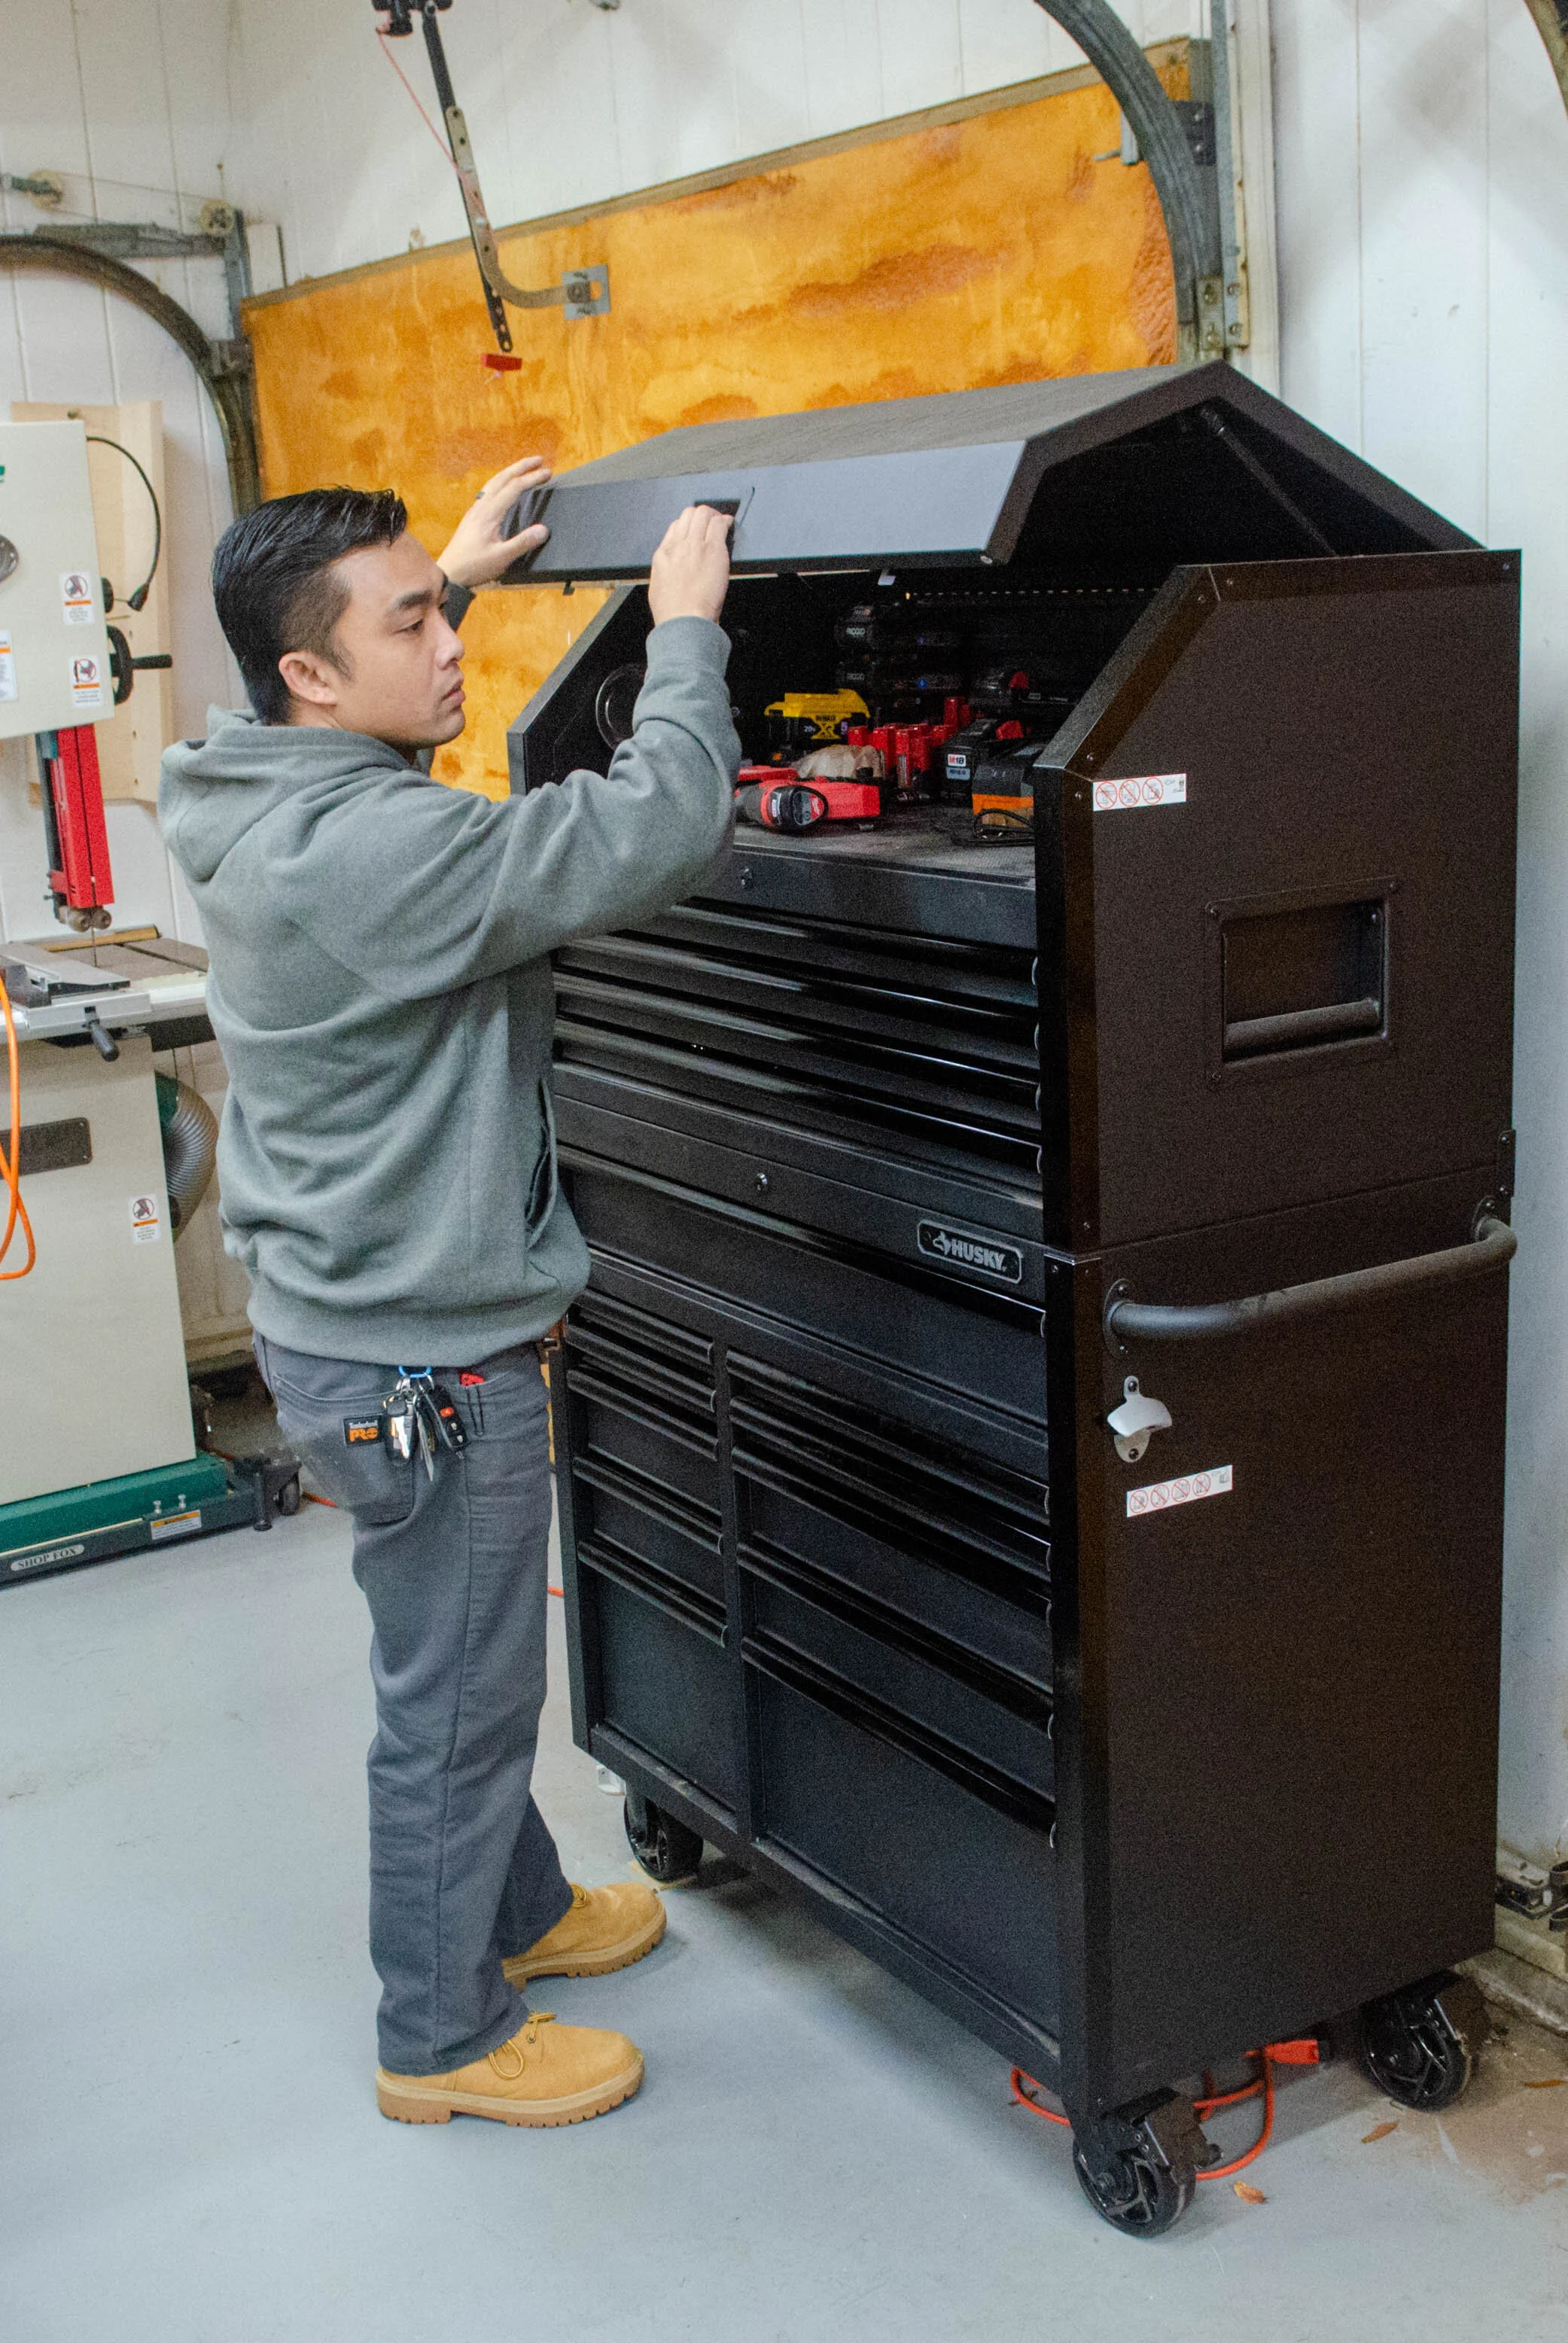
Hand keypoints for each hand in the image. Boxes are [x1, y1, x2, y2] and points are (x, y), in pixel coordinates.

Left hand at [438, 455, 551, 588]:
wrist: (449, 573)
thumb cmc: (474, 566)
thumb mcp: (501, 558)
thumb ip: (522, 543)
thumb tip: (543, 530)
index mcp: (490, 513)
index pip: (514, 487)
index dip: (532, 478)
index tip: (547, 473)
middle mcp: (481, 507)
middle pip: (503, 478)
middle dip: (522, 466)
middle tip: (539, 460)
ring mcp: (475, 510)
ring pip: (493, 482)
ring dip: (510, 472)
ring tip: (523, 468)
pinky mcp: (472, 517)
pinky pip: (487, 491)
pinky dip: (500, 482)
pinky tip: (502, 488)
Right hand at [647, 504, 732, 626]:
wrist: (683, 620)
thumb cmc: (673, 613)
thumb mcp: (659, 588)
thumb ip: (666, 572)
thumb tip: (673, 570)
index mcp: (663, 555)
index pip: (675, 527)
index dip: (688, 525)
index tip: (696, 531)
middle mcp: (678, 545)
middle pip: (688, 515)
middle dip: (702, 515)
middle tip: (711, 522)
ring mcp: (695, 545)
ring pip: (703, 513)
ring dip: (714, 515)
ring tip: (721, 522)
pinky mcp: (713, 549)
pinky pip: (719, 524)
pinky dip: (726, 522)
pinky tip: (730, 525)